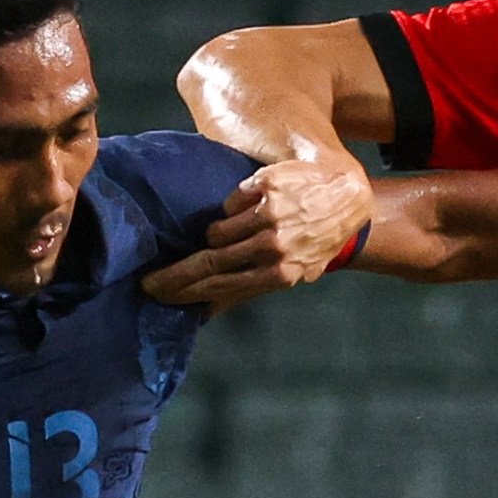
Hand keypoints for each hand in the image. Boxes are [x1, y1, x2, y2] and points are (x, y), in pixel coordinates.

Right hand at [143, 157, 375, 307]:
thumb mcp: (295, 272)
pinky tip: (253, 207)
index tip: (159, 294)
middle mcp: (274, 245)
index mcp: (280, 273)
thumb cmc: (317, 238)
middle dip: (177, 274)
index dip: (186, 291)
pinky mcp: (266, 186)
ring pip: (217, 231)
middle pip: (211, 262)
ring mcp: (270, 215)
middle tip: (151, 281)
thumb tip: (207, 311)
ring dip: (217, 235)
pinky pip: (230, 202)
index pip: (221, 286)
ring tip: (229, 234)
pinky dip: (234, 207)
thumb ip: (251, 288)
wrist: (346, 195)